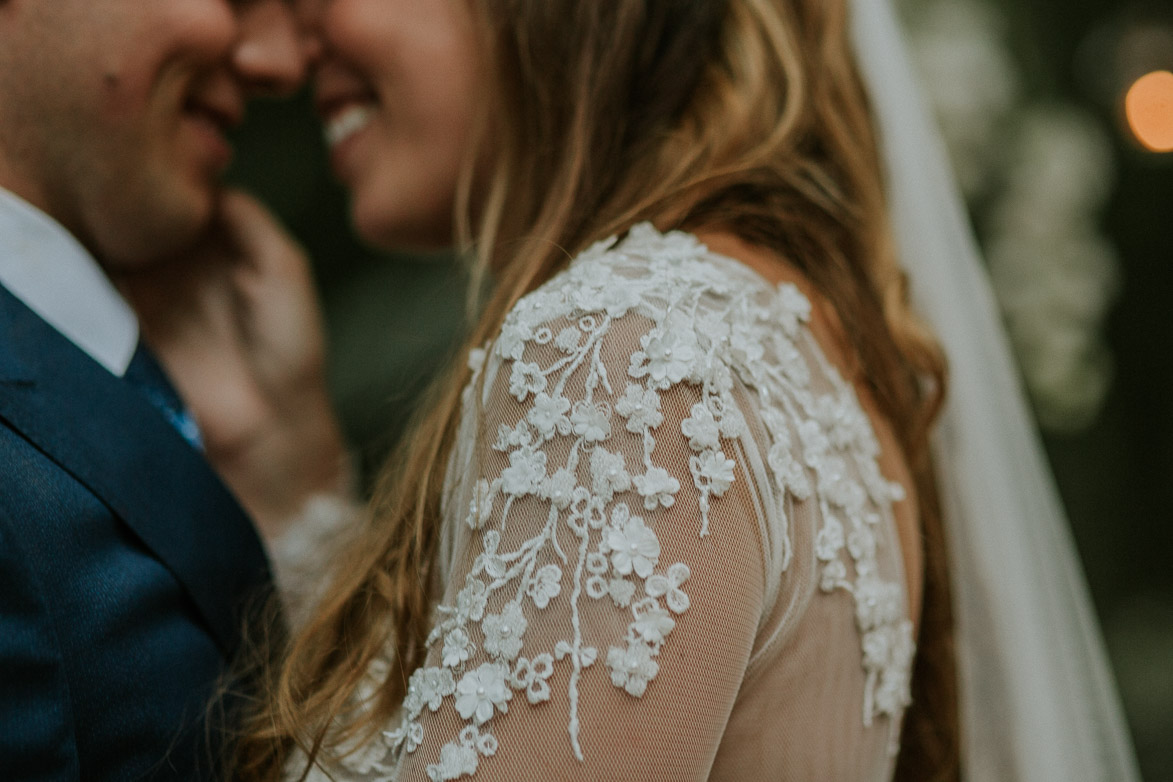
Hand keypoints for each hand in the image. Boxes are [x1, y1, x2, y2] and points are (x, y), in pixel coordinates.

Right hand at [119, 190, 350, 538]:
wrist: (267, 423)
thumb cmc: (290, 347)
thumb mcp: (286, 269)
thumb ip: (250, 219)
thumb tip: (208, 181)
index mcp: (224, 243)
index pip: (188, 191)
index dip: (178, 172)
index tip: (170, 159)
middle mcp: (184, 259)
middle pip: (150, 207)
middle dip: (143, 192)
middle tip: (141, 184)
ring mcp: (150, 286)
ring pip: (121, 234)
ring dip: (120, 222)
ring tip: (127, 213)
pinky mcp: (123, 315)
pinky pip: (99, 274)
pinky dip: (99, 257)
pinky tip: (111, 245)